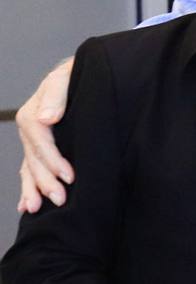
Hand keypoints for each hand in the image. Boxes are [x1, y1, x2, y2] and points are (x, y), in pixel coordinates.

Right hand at [17, 58, 73, 212]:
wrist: (81, 75)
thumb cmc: (76, 75)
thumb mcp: (65, 78)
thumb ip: (55, 95)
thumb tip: (47, 118)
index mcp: (33, 114)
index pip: (41, 142)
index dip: (53, 160)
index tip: (69, 176)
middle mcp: (30, 129)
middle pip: (34, 159)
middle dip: (45, 181)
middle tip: (60, 200)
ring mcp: (33, 140)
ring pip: (29, 168)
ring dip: (33, 189)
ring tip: (35, 209)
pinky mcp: (40, 148)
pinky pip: (30, 169)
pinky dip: (28, 186)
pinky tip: (26, 205)